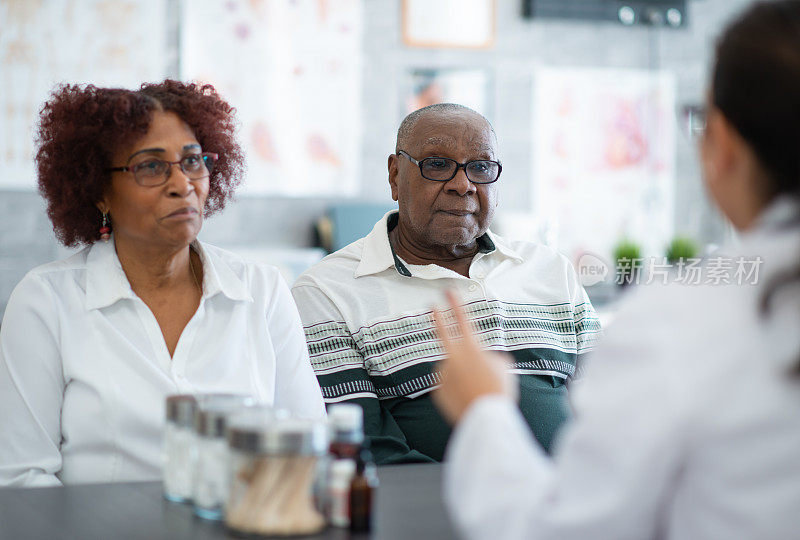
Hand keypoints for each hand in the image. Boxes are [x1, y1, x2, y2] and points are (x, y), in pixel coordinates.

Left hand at [432, 290, 516, 423]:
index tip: (447, 292)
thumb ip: (488, 356)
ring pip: (452, 368)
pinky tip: (468, 398)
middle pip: (442, 333)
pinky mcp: (438, 390)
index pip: (462, 319)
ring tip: (476, 388)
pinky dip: (457, 389)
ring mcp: (443, 373)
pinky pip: (449, 385)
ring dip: (461, 374)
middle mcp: (453, 357)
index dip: (455, 304)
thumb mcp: (503, 366)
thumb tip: (479, 360)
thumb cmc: (498, 389)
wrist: (485, 417)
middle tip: (433, 306)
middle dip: (438, 318)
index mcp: (471, 347)